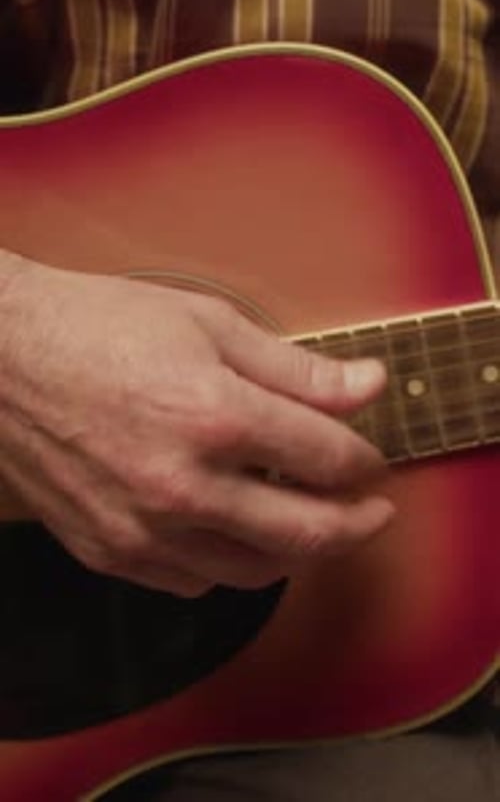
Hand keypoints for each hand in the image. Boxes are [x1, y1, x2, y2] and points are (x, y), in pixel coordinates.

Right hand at [0, 254, 392, 595]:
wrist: (4, 356)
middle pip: (306, 534)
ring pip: (254, 572)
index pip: (326, 458)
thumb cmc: (102, 326)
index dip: (363, 461)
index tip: (370, 460)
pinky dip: (229, 562)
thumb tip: (368, 385)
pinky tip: (231, 529)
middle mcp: (183, 486)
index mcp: (215, 416)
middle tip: (371, 512)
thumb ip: (297, 367)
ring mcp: (143, 529)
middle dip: (355, 525)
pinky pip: (193, 581)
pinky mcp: (109, 551)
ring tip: (306, 521)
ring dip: (296, 551)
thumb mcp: (210, 324)